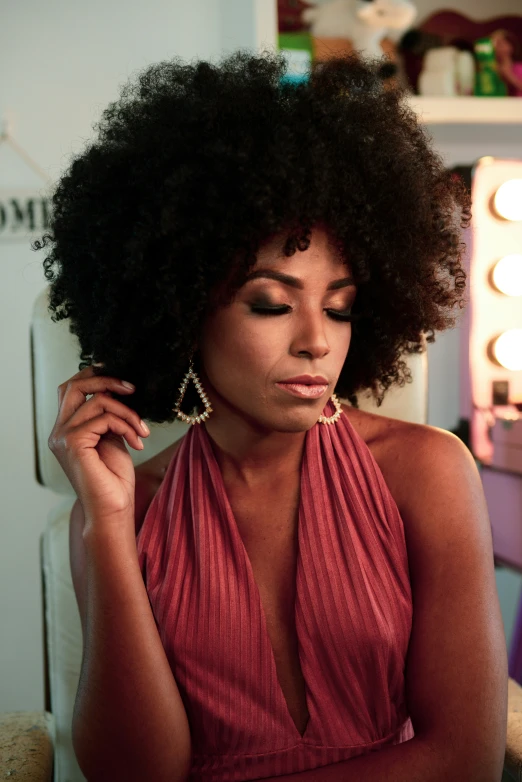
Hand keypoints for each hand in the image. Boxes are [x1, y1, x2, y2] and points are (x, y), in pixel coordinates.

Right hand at [48, 364, 149, 530]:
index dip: (94, 376)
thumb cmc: (114, 479)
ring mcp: (63, 437)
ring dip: (128, 413)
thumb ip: (108, 416)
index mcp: (66, 429)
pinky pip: (105, 418)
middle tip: (132, 389)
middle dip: (106, 380)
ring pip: (99, 402)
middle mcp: (59, 431)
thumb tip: (118, 389)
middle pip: (74, 385)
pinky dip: (127, 425)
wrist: (113, 509)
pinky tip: (138, 442)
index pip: (71, 389)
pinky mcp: (73, 443)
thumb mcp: (112, 438)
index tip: (123, 381)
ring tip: (143, 431)